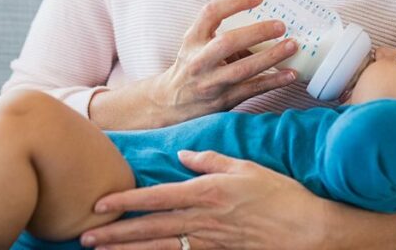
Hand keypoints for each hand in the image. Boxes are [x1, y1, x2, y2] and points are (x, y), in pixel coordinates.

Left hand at [79, 150, 395, 249]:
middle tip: (85, 236)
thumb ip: (211, 160)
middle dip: (116, 232)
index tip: (100, 204)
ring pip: (161, 247)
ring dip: (129, 249)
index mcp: (208, 192)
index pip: (157, 197)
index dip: (126, 202)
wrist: (310, 231)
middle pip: (151, 227)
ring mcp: (211, 241)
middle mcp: (204, 219)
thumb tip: (182, 155)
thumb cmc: (282, 195)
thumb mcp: (246, 168)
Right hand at [149, 0, 298, 125]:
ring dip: (271, 57)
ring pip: (243, 69)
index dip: (235, 2)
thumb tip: (263, 19)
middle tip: (281, 25)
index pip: (210, 13)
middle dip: (257, 32)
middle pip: (227, 42)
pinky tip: (291, 74)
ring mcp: (211, 82)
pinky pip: (252, 89)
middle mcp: (199, 60)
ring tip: (292, 46)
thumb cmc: (192, 66)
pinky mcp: (223, 100)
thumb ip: (220, 32)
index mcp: (193, 39)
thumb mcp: (196, 44)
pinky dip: (274, 81)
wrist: (171, 103)